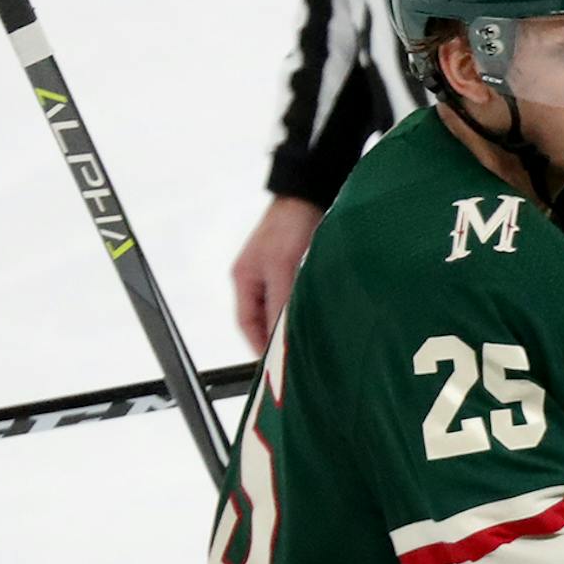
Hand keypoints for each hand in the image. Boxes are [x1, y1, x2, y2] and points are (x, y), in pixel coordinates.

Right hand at [233, 196, 323, 352]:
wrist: (310, 195)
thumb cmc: (289, 225)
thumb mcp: (282, 268)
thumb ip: (279, 304)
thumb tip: (278, 337)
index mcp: (245, 279)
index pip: (246, 323)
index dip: (258, 347)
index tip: (274, 367)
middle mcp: (258, 279)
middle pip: (264, 319)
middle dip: (277, 339)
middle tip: (294, 361)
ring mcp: (278, 274)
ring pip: (283, 310)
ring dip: (293, 325)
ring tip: (309, 346)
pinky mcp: (297, 270)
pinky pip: (297, 299)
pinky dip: (305, 311)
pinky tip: (319, 321)